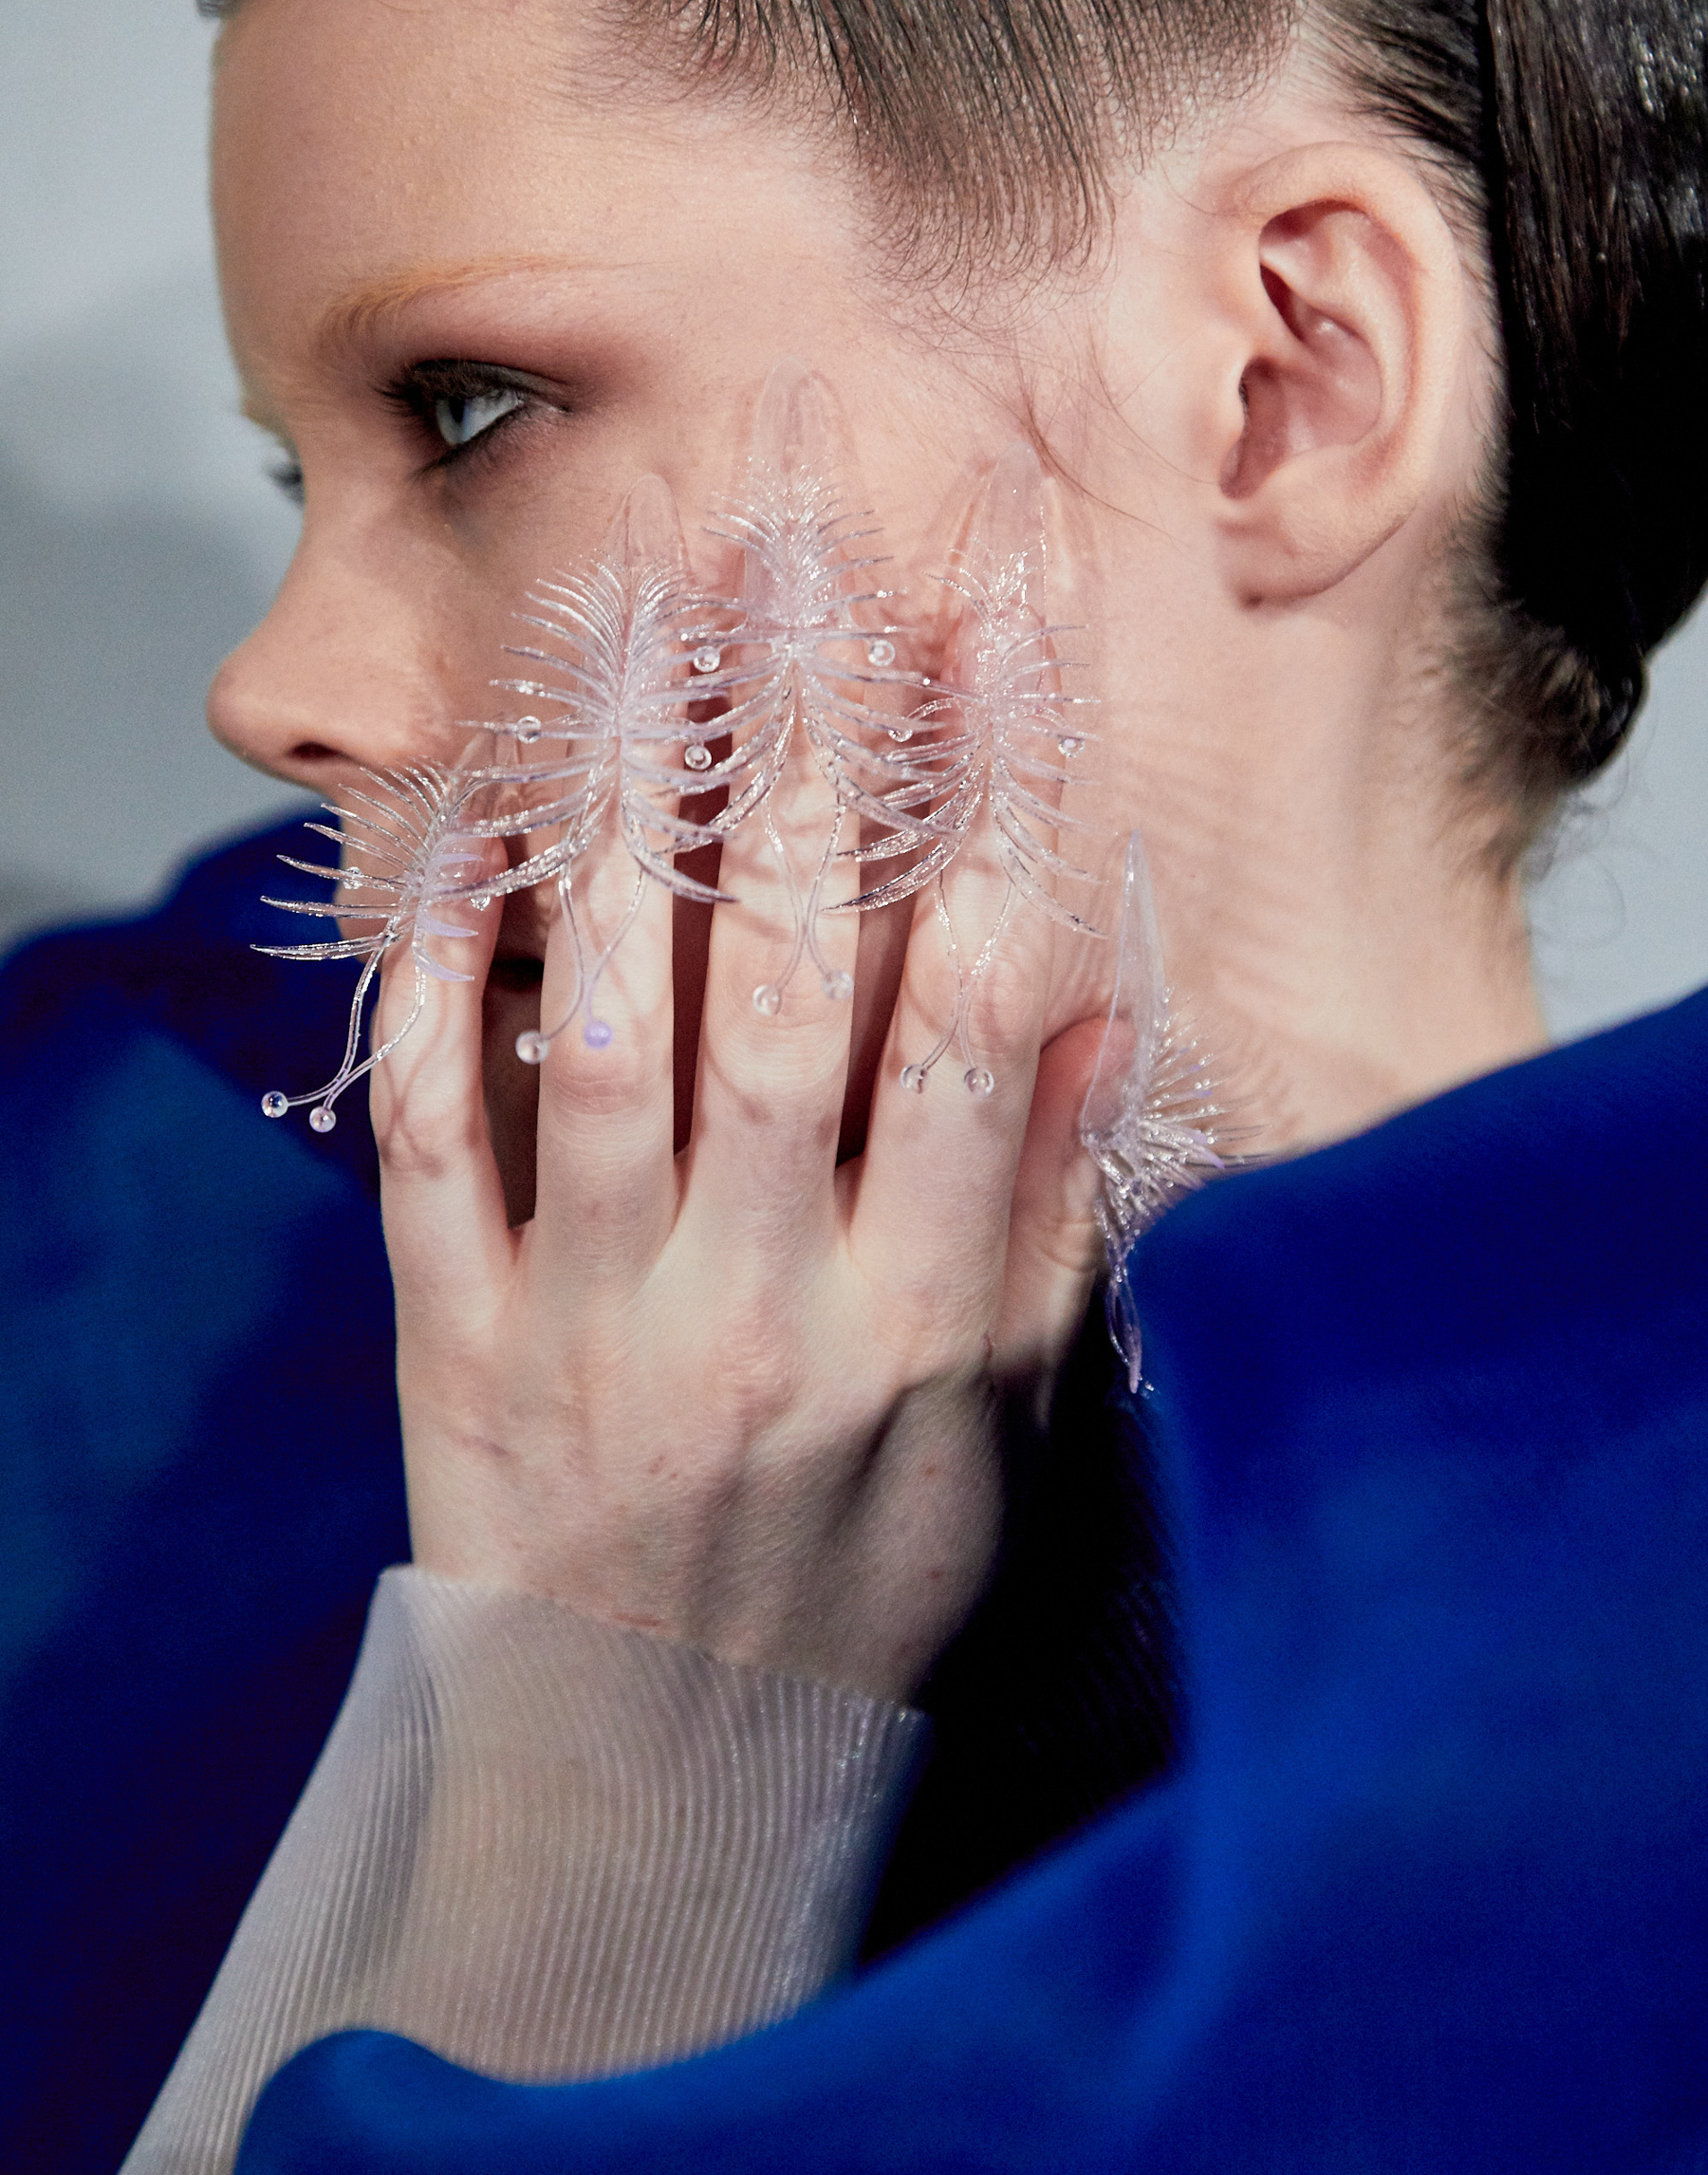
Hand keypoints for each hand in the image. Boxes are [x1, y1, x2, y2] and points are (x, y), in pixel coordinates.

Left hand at [371, 736, 1104, 1705]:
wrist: (660, 1765)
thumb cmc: (856, 1582)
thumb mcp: (1000, 1428)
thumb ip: (1038, 1215)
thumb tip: (1078, 995)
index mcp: (916, 1315)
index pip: (970, 1021)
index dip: (990, 816)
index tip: (998, 642)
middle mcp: (759, 1294)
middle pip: (786, 989)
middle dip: (802, 765)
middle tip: (797, 568)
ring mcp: (594, 1311)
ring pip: (602, 1030)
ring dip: (618, 827)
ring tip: (632, 644)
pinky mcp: (454, 1337)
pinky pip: (425, 1137)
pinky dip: (430, 984)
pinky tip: (456, 842)